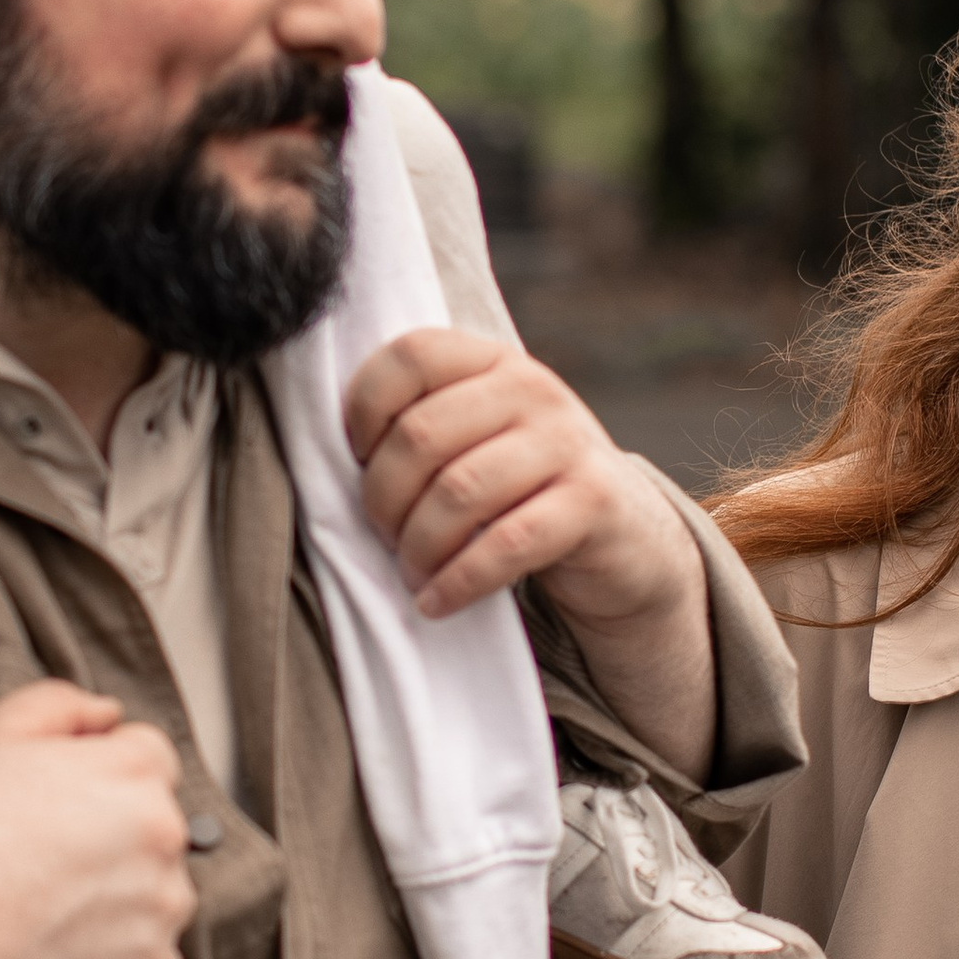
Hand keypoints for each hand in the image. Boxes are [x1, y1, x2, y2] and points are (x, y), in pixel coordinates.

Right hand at [0, 680, 195, 958]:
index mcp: (136, 772)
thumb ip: (60, 703)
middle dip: (115, 832)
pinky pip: (151, 955)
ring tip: (51, 903)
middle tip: (47, 855)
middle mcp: (165, 835)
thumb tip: (107, 714)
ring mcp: (162, 906)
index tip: (62, 800)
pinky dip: (118, 954)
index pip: (148, 756)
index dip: (102, 772)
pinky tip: (64, 945)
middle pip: (156, 823)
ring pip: (158, 890)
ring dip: (123, 893)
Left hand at [345, 329, 694, 633]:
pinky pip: (508, 543)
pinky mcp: (593, 502)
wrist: (624, 539)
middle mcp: (532, 387)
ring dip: (419, 547)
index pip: (410, 356)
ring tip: (412, 574)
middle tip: (385, 537)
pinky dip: (459, 580)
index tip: (357, 462)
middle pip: (421, 435)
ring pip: (459, 492)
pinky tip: (436, 602)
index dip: (364, 412)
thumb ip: (422, 423)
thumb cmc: (520, 490)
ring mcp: (567, 441)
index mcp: (491, 360)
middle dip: (385, 499)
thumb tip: (334, 454)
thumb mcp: (477, 437)